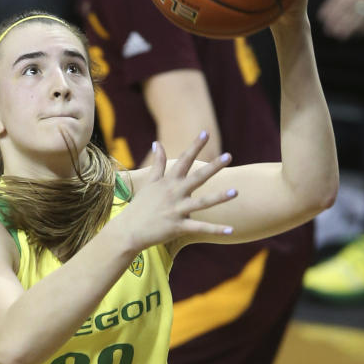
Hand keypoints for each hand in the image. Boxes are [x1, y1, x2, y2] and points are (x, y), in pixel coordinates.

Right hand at [123, 133, 236, 249]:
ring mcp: (176, 210)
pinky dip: (216, 230)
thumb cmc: (140, 206)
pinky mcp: (177, 227)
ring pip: (202, 203)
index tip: (205, 132)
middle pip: (197, 177)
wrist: (128, 231)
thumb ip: (158, 163)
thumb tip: (158, 143)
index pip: (184, 160)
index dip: (195, 146)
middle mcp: (174, 193)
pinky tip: (232, 230)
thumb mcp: (149, 183)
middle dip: (213, 166)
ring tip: (236, 191)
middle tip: (229, 156)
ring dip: (219, 197)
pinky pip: (200, 228)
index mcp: (168, 182)